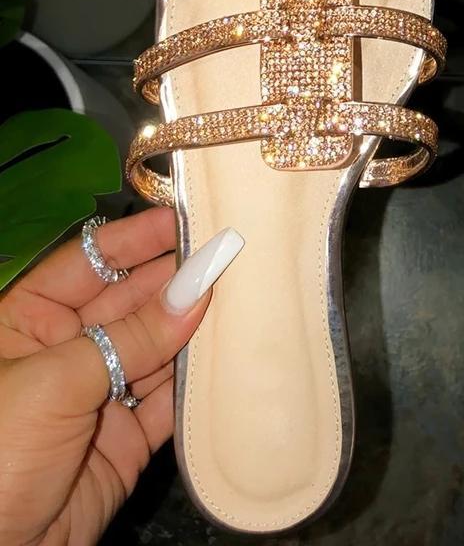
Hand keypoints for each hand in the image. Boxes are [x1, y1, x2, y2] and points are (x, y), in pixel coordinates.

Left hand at [0, 208, 242, 545]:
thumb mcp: (53, 385)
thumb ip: (131, 337)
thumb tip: (196, 290)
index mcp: (29, 321)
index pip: (90, 262)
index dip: (137, 239)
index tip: (188, 219)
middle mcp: (68, 348)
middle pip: (132, 300)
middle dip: (178, 279)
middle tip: (232, 254)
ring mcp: (103, 392)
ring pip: (159, 345)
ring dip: (197, 325)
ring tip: (245, 292)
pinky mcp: (131, 436)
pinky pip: (172, 396)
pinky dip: (202, 378)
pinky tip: (232, 353)